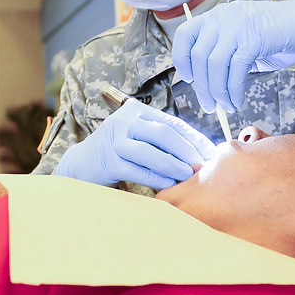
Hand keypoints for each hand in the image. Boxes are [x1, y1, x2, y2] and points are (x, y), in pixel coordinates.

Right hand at [54, 99, 215, 188]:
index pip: (172, 122)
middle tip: (203, 166)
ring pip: (150, 152)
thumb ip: (164, 139)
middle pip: (163, 134)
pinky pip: (138, 170)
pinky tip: (169, 183)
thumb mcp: (139, 136)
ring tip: (189, 175)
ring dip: (173, 165)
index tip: (212, 152)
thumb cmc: (120, 151)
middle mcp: (124, 121)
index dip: (194, 138)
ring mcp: (114, 141)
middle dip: (187, 151)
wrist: (82, 163)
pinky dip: (156, 178)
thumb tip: (202, 152)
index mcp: (136, 111)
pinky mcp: (109, 162)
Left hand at [173, 0, 294, 111]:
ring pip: (215, 64)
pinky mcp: (256, 37)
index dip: (182, 60)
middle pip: (199, 56)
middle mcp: (223, 17)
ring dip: (217, 91)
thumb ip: (222, 54)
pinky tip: (237, 101)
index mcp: (215, 16)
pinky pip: (237, 69)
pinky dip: (234, 90)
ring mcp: (239, 25)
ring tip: (224, 106)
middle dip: (202, 86)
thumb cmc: (274, 37)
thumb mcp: (241, 39)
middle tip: (208, 105)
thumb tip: (203, 85)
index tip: (190, 79)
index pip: (184, 35)